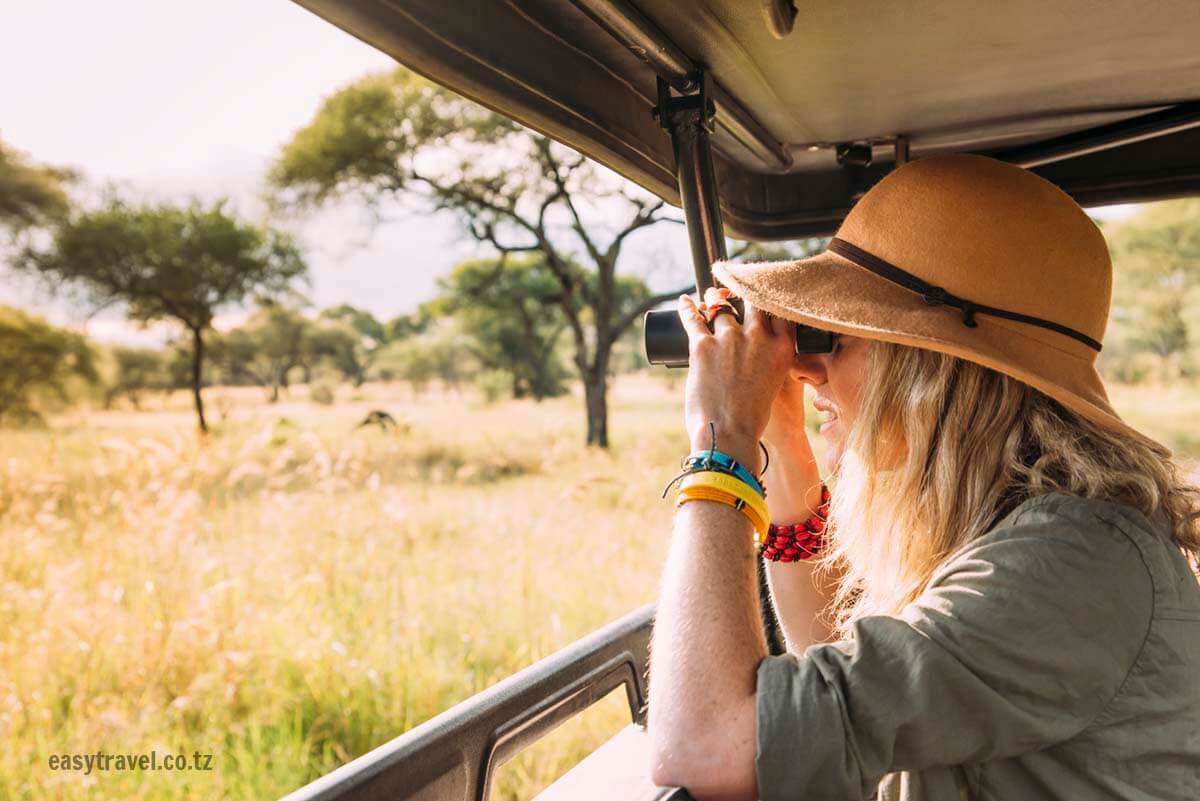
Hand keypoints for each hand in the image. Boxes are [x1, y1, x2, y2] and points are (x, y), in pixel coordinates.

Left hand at [678, 287, 795, 472]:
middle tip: (735, 291)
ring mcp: (729, 339)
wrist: (728, 435)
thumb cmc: (750, 418)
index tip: (762, 294)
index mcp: (782, 348)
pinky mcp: (702, 346)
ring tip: (710, 296)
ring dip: (713, 299)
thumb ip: (771, 361)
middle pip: (752, 300)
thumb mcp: (774, 384)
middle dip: (743, 292)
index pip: (779, 309)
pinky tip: (684, 302)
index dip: (769, 298)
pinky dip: (686, 308)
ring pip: (720, 306)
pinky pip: (692, 318)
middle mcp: (758, 338)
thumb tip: (755, 351)